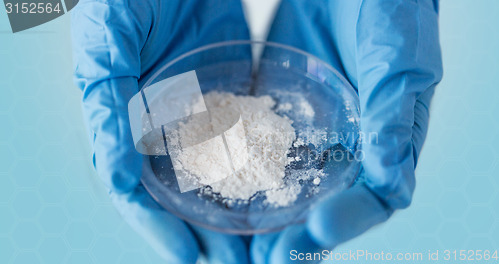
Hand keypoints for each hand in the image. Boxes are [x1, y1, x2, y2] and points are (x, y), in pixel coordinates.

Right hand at [71, 0, 251, 262]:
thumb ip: (108, 105)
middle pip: (185, 193)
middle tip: (241, 263)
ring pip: (221, 173)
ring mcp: (203, 113)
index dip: (159, 226)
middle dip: (210, 232)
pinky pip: (251, 137)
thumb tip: (119, 175)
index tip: (189, 257)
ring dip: (241, 210)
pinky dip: (264, 167)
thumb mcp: (109, 43)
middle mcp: (165, 127)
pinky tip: (285, 189)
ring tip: (267, 241)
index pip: (138, 189)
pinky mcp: (235, 94)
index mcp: (125, 122)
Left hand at [251, 0, 442, 262]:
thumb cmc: (389, 7)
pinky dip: (238, 174)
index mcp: (386, 140)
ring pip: (285, 185)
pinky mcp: (274, 111)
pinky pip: (254, 148)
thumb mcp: (397, 54)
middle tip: (262, 262)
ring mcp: (308, 131)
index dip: (346, 222)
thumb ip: (394, 112)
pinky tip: (212, 191)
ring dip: (261, 218)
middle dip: (294, 238)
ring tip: (231, 247)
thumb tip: (391, 180)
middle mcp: (346, 144)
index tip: (311, 232)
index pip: (372, 197)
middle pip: (323, 204)